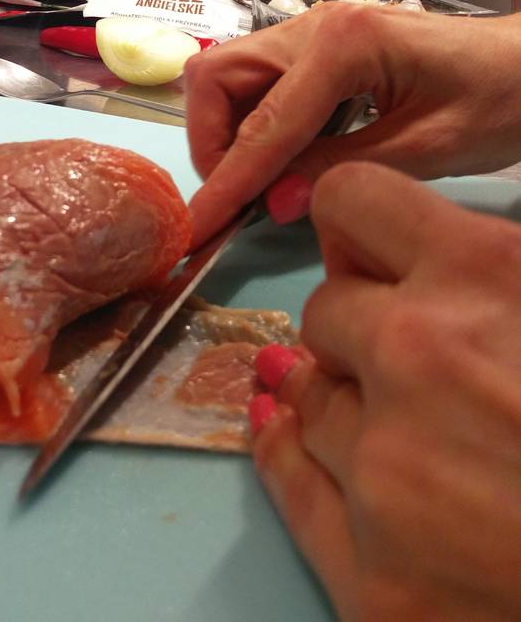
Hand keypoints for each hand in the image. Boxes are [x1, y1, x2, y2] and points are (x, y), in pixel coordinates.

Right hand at [185, 4, 520, 244]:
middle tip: (235, 196)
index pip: (264, 124)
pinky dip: (250, 119)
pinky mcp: (319, 43)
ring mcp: (313, 29)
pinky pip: (258, 78)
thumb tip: (270, 205)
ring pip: (229, 73)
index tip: (198, 226)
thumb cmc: (497, 100)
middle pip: (217, 76)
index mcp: (344, 45)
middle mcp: (314, 25)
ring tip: (255, 182)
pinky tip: (279, 158)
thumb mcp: (426, 148)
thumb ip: (340, 170)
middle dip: (210, 141)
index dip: (228, 180)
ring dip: (225, 129)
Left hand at [250, 163, 520, 620]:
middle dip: (361, 329)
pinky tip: (284, 433)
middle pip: (325, 309)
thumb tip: (430, 255)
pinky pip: (290, 485)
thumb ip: (498, 270)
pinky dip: (287, 455)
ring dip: (343, 401)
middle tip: (413, 363)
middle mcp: (417, 357)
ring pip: (308, 398)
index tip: (373, 260)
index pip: (351, 199)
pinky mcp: (376, 582)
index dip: (359, 231)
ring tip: (393, 419)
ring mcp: (386, 473)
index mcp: (486, 276)